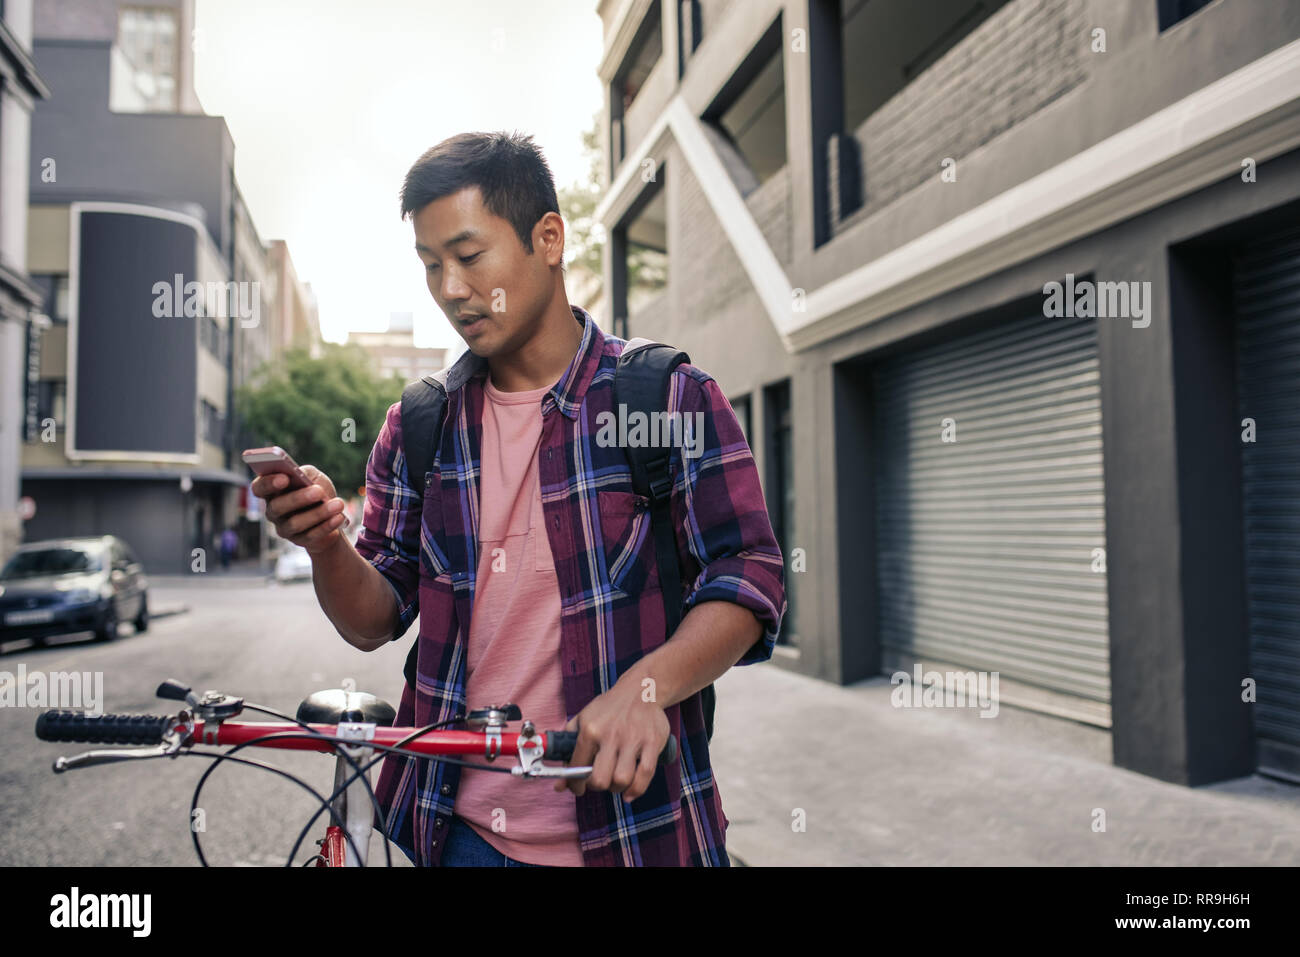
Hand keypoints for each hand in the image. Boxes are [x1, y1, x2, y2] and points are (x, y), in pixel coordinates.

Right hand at [251, 464, 347, 555]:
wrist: (331, 515)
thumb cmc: (317, 490)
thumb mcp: (313, 476)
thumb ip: (306, 473)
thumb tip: (303, 476)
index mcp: (271, 491)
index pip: (259, 487)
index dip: (268, 483)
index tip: (285, 478)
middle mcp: (273, 511)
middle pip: (277, 507)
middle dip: (298, 498)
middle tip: (318, 491)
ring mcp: (284, 528)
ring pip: (295, 523)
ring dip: (318, 513)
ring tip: (338, 504)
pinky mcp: (299, 540)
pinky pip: (311, 535)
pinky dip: (327, 525)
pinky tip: (339, 517)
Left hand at [552, 676, 668, 802]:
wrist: (641, 690)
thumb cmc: (609, 708)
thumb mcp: (582, 721)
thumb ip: (568, 753)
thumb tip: (559, 785)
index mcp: (590, 729)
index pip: (576, 767)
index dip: (575, 784)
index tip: (579, 788)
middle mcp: (610, 735)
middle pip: (599, 779)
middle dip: (597, 787)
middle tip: (599, 782)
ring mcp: (633, 739)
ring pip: (622, 779)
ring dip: (617, 789)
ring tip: (616, 782)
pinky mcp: (652, 742)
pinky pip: (645, 774)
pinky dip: (637, 789)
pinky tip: (630, 791)